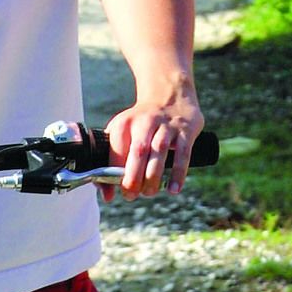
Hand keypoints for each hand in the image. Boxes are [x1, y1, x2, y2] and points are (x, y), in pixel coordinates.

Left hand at [109, 81, 202, 197]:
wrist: (170, 96)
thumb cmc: (142, 125)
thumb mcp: (123, 135)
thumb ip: (112, 164)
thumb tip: (106, 195)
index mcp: (125, 123)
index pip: (117, 151)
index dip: (114, 174)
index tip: (115, 192)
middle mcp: (145, 121)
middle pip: (138, 150)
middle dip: (133, 177)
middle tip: (131, 195)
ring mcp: (167, 125)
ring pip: (160, 150)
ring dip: (153, 175)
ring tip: (149, 192)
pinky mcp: (185, 130)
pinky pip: (183, 153)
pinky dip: (178, 172)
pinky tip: (174, 189)